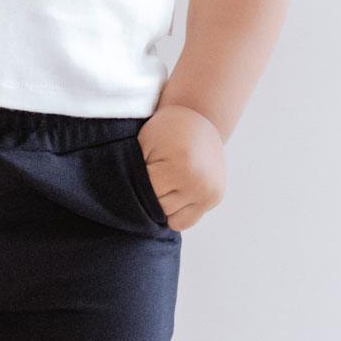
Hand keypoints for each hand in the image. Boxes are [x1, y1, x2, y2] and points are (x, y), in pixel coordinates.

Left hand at [136, 104, 225, 231]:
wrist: (200, 119)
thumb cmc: (166, 131)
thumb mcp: (144, 144)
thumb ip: (135, 172)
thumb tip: (126, 204)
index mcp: (181, 167)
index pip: (146, 193)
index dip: (137, 183)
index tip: (142, 168)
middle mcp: (199, 183)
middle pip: (159, 208)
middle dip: (151, 194)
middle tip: (156, 174)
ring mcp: (209, 193)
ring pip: (172, 219)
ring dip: (164, 205)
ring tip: (166, 183)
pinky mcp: (215, 198)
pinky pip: (186, 221)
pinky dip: (177, 211)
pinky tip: (176, 192)